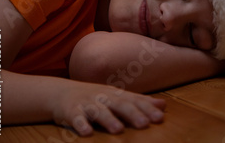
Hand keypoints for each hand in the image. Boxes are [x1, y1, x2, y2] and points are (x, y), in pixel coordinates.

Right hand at [50, 81, 165, 135]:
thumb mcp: (117, 97)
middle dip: (132, 113)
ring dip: (108, 119)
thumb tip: (163, 105)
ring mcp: (87, 103)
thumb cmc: (95, 97)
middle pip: (119, 104)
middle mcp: (103, 97)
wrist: (61, 92)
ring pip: (99, 110)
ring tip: (118, 129)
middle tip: (144, 124)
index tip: (160, 117)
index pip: (134, 100)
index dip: (147, 108)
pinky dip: (81, 124)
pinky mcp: (71, 111)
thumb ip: (139, 101)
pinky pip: (76, 118)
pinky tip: (87, 133)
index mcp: (116, 95)